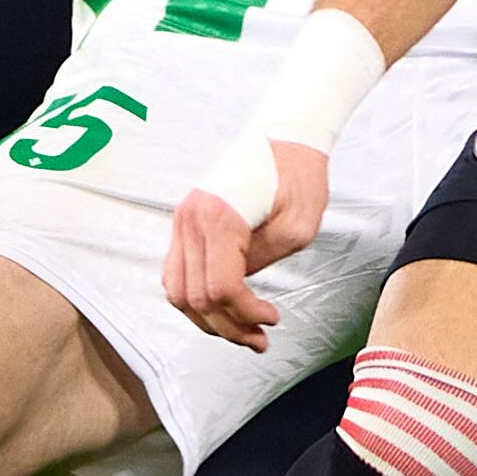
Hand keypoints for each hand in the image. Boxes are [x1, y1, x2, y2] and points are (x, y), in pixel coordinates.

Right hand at [162, 143, 331, 350]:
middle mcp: (191, 219)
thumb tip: (239, 289)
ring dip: (207, 318)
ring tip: (241, 330)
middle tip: (259, 340)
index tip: (271, 320)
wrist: (287, 136)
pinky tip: (224, 306)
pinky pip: (178, 272)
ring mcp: (183, 219)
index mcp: (218, 218)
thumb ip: (262, 263)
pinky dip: (196, 297)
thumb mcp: (297, 228)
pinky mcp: (186, 220)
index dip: (245, 314)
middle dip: (227, 327)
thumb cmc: (299, 176)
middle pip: (195, 296)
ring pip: (177, 290)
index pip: (220, 288)